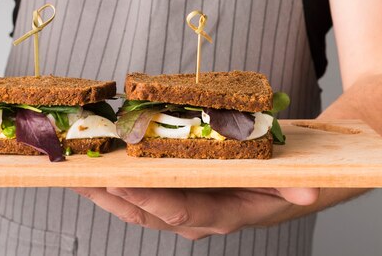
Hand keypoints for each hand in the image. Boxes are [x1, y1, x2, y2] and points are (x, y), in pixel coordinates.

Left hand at [72, 187, 318, 239]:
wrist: (281, 185)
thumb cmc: (280, 180)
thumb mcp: (290, 182)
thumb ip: (292, 187)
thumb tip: (308, 192)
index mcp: (219, 214)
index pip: (177, 211)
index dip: (148, 198)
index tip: (118, 181)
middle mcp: (193, 216)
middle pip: (143, 211)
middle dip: (109, 194)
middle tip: (79, 173)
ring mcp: (179, 206)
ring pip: (132, 205)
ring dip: (101, 189)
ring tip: (72, 170)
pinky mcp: (171, 194)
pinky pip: (135, 192)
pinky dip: (111, 180)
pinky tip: (91, 165)